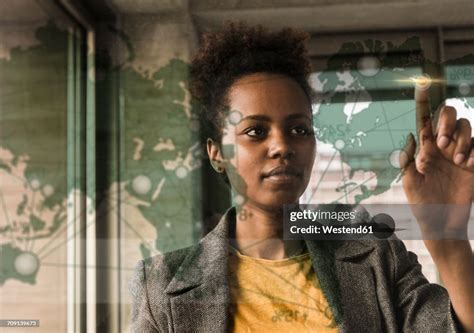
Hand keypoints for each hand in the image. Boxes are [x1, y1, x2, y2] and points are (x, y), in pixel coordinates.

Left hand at [400, 85, 473, 236]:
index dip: (423, 100)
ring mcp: (460, 154)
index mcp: (424, 148)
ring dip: (463, 139)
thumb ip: (408, 158)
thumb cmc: (421, 204)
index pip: (424, 120)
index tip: (422, 81)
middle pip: (449, 115)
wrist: (441, 223)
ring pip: (468, 127)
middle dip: (448, 122)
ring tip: (458, 162)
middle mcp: (442, 146)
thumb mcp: (409, 182)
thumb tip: (412, 135)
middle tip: (442, 144)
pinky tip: (468, 165)